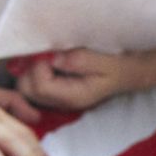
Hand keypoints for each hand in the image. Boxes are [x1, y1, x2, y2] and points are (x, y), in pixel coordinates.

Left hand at [12, 48, 138, 111]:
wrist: (129, 73)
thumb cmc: (119, 65)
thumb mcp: (105, 61)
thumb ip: (80, 60)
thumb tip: (54, 59)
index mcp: (73, 96)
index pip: (40, 86)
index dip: (40, 66)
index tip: (53, 54)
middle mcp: (61, 102)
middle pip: (27, 90)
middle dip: (31, 69)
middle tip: (48, 55)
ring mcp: (57, 99)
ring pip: (26, 89)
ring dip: (31, 70)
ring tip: (49, 58)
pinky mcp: (56, 93)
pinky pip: (33, 86)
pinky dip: (35, 73)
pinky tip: (49, 63)